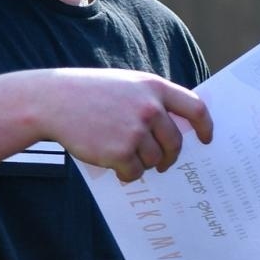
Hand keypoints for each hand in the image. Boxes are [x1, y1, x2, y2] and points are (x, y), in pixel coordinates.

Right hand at [39, 69, 212, 182]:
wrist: (53, 101)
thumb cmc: (90, 93)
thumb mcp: (127, 85)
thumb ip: (152, 100)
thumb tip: (176, 129)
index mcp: (154, 87)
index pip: (195, 108)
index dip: (204, 126)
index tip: (206, 139)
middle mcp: (150, 108)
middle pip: (175, 142)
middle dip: (170, 156)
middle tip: (164, 162)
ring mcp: (136, 130)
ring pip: (154, 159)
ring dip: (143, 164)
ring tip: (125, 156)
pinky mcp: (120, 152)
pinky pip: (135, 172)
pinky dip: (127, 174)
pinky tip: (114, 165)